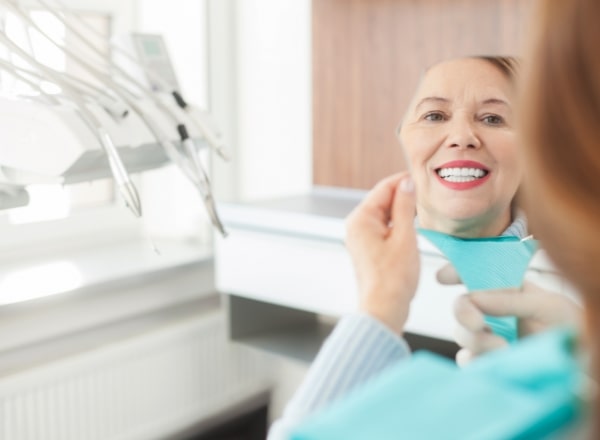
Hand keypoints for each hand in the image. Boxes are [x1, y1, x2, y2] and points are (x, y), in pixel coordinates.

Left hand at [345, 172, 418, 334]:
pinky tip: (413, 228)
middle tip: (428, 194)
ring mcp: (360, 238)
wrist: (383, 309)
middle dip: (404, 196)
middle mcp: (356, 226)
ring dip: (402, 211)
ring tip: (424, 211)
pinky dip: (398, 225)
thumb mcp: (405, 237)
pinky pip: (383, 228)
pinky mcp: (367, 249)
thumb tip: (406, 184)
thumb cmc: (393, 279)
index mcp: (360, 219)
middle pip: (382, 200)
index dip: (404, 181)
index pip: (383, 188)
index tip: (424, 178)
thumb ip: (405, 207)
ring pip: (384, 215)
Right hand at [442, 264, 581, 364]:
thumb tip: (474, 297)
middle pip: (461, 306)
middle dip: (464, 313)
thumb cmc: (570, 328)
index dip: (455, 271)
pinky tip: (494, 363)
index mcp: (506, 290)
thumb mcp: (548, 305)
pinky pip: (467, 361)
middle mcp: (493, 312)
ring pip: (462, 334)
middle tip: (479, 324)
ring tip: (503, 349)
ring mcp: (489, 337)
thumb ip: (511, 300)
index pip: (474, 274)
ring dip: (476, 341)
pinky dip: (474, 361)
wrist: (581, 364)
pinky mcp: (489, 362)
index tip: (443, 277)